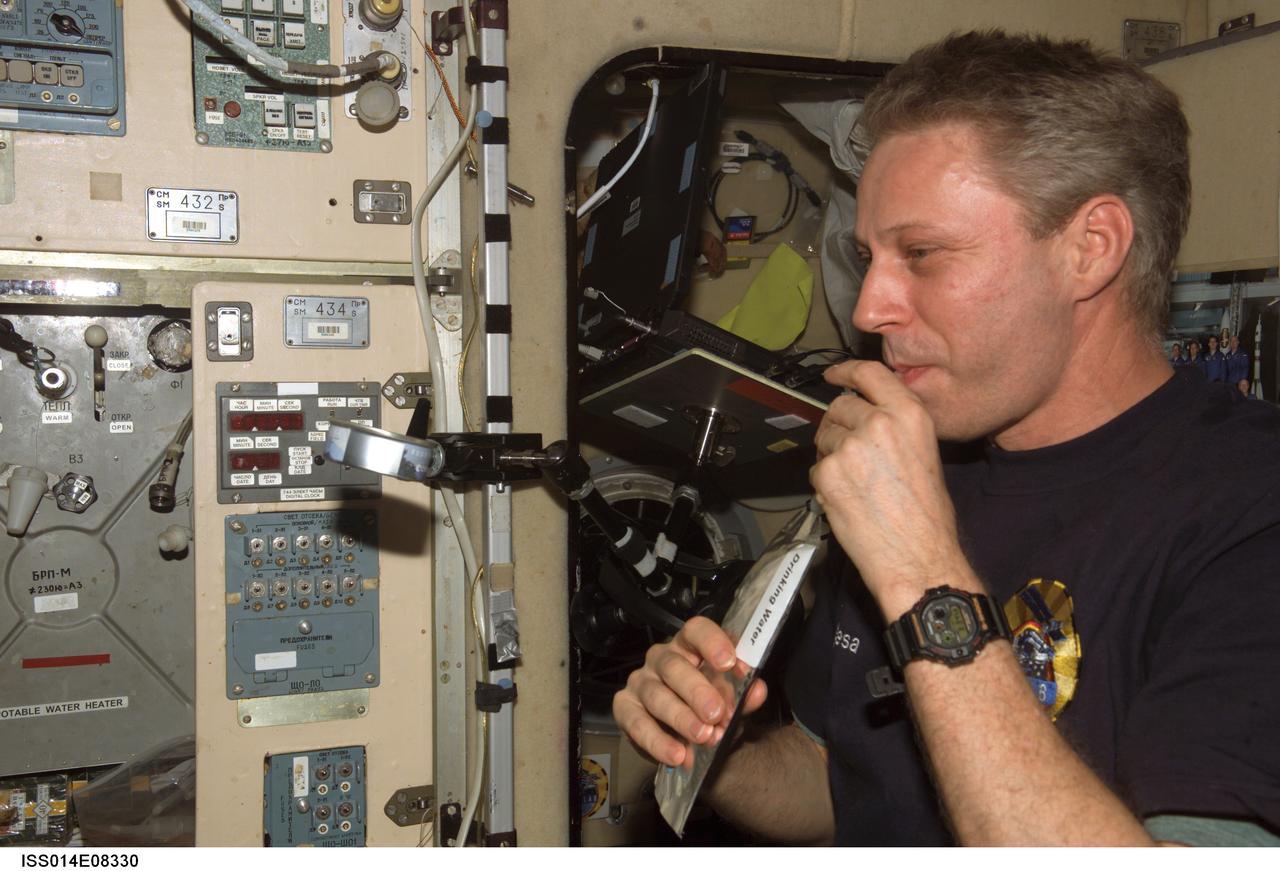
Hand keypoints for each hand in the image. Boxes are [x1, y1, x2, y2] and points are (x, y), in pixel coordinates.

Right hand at [613, 616, 767, 767]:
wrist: (684, 740)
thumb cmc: (706, 709)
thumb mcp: (729, 702)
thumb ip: (743, 696)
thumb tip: (757, 690)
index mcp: (689, 647)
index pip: (696, 631)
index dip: (713, 643)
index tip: (731, 663)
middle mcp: (661, 659)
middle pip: (674, 666)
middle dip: (697, 690)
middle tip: (717, 713)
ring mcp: (640, 682)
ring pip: (656, 695)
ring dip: (681, 718)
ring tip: (703, 737)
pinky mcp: (624, 708)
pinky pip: (636, 723)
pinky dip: (657, 741)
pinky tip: (677, 755)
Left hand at [810, 361, 967, 617]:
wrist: (918, 556)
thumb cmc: (928, 516)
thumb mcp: (924, 453)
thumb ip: (895, 427)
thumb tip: (866, 417)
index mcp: (908, 414)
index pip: (869, 374)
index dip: (846, 372)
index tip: (834, 375)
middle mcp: (877, 423)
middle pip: (840, 406)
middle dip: (839, 425)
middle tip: (850, 451)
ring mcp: (849, 446)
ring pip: (824, 437)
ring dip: (831, 455)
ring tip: (856, 484)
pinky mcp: (827, 472)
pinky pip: (815, 468)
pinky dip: (825, 482)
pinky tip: (848, 500)